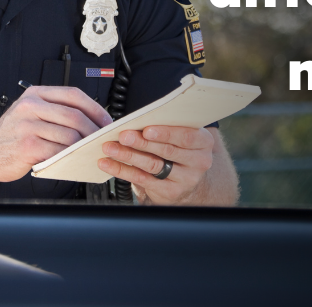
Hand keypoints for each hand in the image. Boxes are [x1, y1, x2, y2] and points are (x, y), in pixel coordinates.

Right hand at [0, 86, 112, 182]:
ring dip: (84, 145)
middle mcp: (30, 107)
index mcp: (34, 95)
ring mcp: (28, 127)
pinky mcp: (28, 147)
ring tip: (88, 150)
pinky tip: (72, 159)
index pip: (73, 95)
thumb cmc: (9, 136)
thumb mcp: (28, 113)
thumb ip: (54, 111)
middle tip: (101, 139)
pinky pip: (59, 151)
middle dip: (94, 129)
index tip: (105, 120)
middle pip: (74, 116)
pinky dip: (70, 156)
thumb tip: (90, 118)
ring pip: (69, 135)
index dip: (95, 108)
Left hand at [97, 126, 214, 204]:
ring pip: (153, 165)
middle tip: (123, 136)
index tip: (146, 129)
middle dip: (141, 142)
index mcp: (203, 142)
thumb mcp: (182, 136)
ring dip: (128, 155)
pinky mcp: (170, 192)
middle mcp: (198, 162)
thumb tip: (137, 120)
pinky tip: (108, 163)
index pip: (186, 137)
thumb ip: (167, 128)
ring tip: (110, 148)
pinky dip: (122, 170)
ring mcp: (185, 179)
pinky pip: (142, 179)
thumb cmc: (180, 149)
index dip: (165, 133)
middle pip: (167, 151)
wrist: (188, 180)